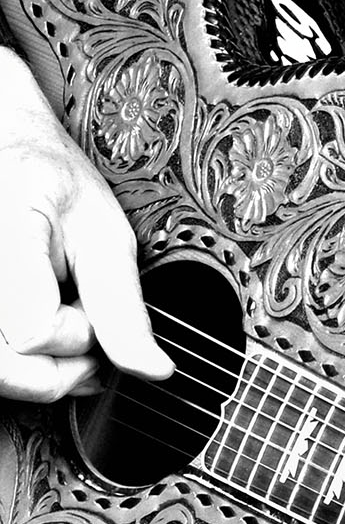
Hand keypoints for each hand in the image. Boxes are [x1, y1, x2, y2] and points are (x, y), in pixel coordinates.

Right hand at [0, 51, 172, 400]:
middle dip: (62, 368)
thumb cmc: (49, 181)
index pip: (36, 330)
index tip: (95, 309)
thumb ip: (122, 305)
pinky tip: (38, 332)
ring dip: (38, 369)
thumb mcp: (103, 232)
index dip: (79, 334)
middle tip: (87, 335)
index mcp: (7, 236)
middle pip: (11, 370)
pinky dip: (19, 362)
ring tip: (61, 328)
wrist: (6, 153)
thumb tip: (152, 369)